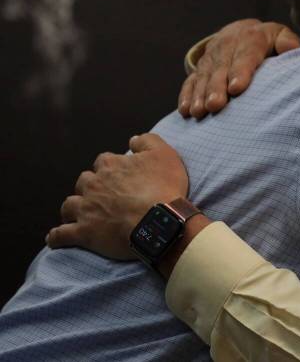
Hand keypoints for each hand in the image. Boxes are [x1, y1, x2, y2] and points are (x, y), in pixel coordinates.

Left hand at [47, 133, 189, 259]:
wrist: (159, 222)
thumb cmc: (164, 187)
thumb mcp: (165, 154)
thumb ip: (148, 141)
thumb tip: (133, 139)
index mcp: (111, 165)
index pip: (103, 161)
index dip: (111, 168)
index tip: (121, 175)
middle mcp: (93, 184)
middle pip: (83, 181)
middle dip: (90, 186)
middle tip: (104, 195)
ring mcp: (85, 209)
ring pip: (69, 205)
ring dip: (73, 208)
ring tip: (80, 214)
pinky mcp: (83, 232)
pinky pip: (61, 234)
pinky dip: (57, 236)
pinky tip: (56, 238)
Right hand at [178, 19, 299, 117]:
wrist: (240, 31)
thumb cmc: (267, 41)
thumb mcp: (280, 35)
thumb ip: (287, 42)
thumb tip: (292, 48)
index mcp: (250, 38)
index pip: (246, 55)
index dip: (241, 71)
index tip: (236, 88)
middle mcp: (227, 45)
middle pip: (221, 68)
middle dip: (216, 88)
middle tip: (215, 106)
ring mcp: (211, 57)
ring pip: (204, 76)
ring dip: (200, 94)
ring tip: (199, 112)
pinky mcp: (199, 67)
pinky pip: (191, 80)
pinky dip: (187, 95)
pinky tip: (185, 110)